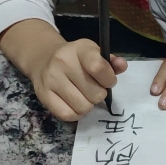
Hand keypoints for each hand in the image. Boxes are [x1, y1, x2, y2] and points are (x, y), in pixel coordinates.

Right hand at [0, 19, 126, 121]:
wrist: (44, 59)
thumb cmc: (77, 59)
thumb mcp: (94, 54)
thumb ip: (111, 62)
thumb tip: (122, 66)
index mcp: (80, 49)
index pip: (98, 67)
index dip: (109, 80)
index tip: (108, 81)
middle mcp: (63, 62)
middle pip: (95, 93)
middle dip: (99, 94)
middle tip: (93, 88)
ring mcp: (51, 79)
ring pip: (83, 107)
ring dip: (88, 105)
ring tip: (83, 96)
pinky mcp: (43, 95)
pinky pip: (68, 115)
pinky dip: (76, 114)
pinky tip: (74, 103)